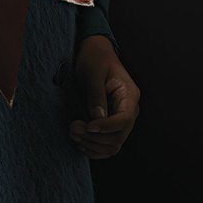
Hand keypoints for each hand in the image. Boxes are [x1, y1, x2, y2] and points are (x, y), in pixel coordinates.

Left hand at [68, 35, 140, 159]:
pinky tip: (80, 143)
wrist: (95, 53)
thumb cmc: (94, 59)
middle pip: (119, 136)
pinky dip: (95, 149)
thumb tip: (96, 118)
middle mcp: (129, 110)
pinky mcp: (111, 124)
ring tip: (74, 134)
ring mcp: (121, 119)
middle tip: (73, 128)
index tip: (87, 127)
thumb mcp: (93, 72)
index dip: (106, 127)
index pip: (124, 120)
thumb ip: (96, 94)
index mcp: (129, 95)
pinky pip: (107, 145)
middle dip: (95, 137)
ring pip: (113, 145)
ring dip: (93, 145)